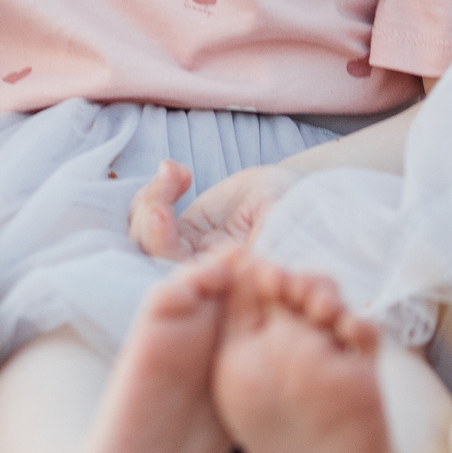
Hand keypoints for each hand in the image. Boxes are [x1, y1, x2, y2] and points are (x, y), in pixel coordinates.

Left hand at [128, 159, 301, 261]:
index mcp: (225, 282)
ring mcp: (190, 251)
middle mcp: (203, 272)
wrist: (303, 199)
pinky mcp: (185, 228)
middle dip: (148, 224)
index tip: (159, 212)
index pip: (178, 273)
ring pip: (145, 235)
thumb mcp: (287, 223)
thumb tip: (242, 251)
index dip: (161, 247)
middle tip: (161, 190)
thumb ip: (265, 239)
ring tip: (175, 171)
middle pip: (152, 258)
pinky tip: (181, 170)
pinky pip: (153, 213)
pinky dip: (158, 189)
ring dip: (151, 198)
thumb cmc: (306, 216)